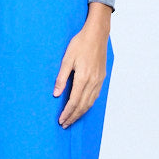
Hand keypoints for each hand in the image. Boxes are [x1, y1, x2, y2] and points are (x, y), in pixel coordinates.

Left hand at [53, 2, 111, 126]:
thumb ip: (61, 78)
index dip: (67, 112)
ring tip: (72, 119)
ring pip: (90, 102)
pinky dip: (88, 105)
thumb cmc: (80, 44)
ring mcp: (99, 80)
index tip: (61, 120)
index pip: (74, 101)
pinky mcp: (102, 78)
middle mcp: (93, 81)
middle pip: (83, 105)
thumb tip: (56, 94)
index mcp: (83, 77)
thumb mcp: (67, 59)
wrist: (97, 34)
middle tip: (65, 124)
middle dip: (73, 116)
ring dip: (81, 113)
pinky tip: (83, 107)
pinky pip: (95, 96)